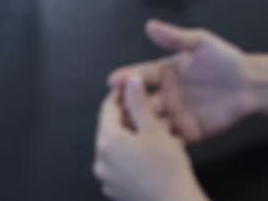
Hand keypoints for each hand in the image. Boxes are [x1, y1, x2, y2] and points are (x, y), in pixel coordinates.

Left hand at [94, 78, 206, 200]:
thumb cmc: (166, 167)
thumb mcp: (154, 128)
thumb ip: (138, 102)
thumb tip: (129, 79)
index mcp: (107, 141)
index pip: (108, 108)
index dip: (122, 94)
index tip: (136, 86)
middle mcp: (100, 160)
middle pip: (111, 128)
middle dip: (129, 116)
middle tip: (151, 110)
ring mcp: (107, 178)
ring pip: (118, 147)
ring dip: (132, 136)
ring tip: (156, 132)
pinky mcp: (116, 190)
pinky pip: (121, 164)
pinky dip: (132, 155)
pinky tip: (152, 154)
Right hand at [105, 20, 259, 145]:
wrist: (251, 85)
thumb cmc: (225, 60)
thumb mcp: (200, 43)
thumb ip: (175, 37)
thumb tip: (149, 26)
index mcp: (166, 73)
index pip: (141, 77)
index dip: (127, 79)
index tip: (111, 81)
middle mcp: (167, 95)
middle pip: (141, 103)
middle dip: (128, 108)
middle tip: (113, 113)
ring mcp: (176, 115)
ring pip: (152, 124)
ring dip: (141, 128)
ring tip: (128, 134)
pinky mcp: (189, 133)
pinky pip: (171, 140)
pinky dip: (161, 144)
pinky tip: (152, 148)